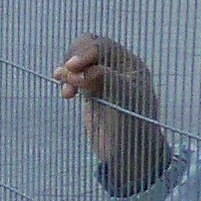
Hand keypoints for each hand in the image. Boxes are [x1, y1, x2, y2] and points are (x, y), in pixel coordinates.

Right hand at [59, 33, 171, 189]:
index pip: (103, 46)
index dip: (85, 53)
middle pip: (89, 47)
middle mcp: (117, 69)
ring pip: (79, 61)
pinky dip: (66, 81)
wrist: (130, 154)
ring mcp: (102, 80)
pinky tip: (66, 94)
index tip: (71, 68)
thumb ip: (106, 79)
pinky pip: (75, 76)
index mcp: (131, 66)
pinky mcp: (90, 92)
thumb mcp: (126, 100)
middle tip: (65, 76)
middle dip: (74, 59)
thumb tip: (78, 71)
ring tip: (66, 90)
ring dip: (67, 71)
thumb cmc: (135, 126)